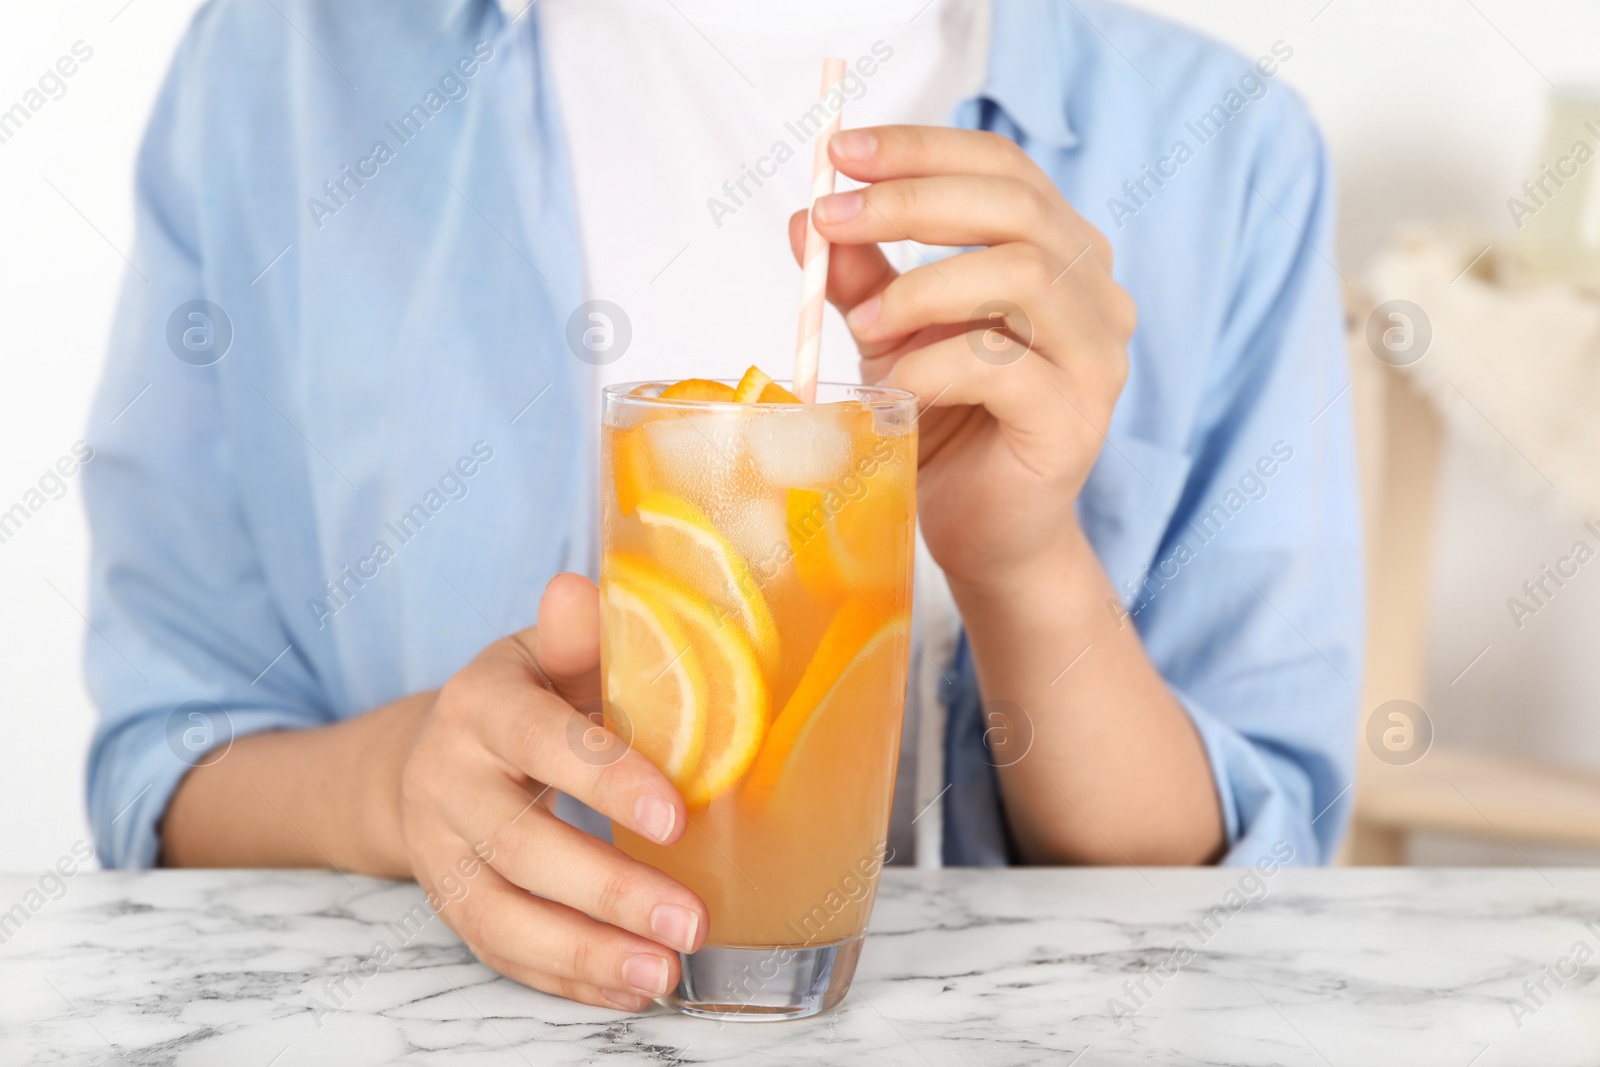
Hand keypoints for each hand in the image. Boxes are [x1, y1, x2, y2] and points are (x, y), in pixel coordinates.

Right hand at [398, 573, 706, 1009]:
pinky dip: (566, 979)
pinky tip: (630, 989)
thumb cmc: (527, 697)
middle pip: (522, 845)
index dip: (606, 781)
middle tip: (691, 920)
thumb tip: (582, 590)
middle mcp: (447, 780)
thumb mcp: (547, 654)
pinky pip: (500, 953)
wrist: (435, 752)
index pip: (542, 742)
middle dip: (609, 890)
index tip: (677, 817)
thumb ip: (578, 636)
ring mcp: (440, 851)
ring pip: (502, 915)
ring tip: (665, 975)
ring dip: (586, 953)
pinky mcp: (449, 904)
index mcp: (481, 705)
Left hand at [788, 125, 1136, 594]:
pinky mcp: (1077, 418)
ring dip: (924, 287)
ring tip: (862, 326)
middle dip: (912, 201)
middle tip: (833, 220)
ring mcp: (1097, 355)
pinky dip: (936, 365)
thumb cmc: (947, 423)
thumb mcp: (891, 336)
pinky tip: (895, 385)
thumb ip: (861, 278)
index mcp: (1059, 251)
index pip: (1001, 167)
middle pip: (1016, 207)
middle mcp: (1094, 291)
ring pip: (1024, 276)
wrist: (982, 529)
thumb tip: (807, 219)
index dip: (921, 150)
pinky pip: (1006, 367)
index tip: (840, 153)